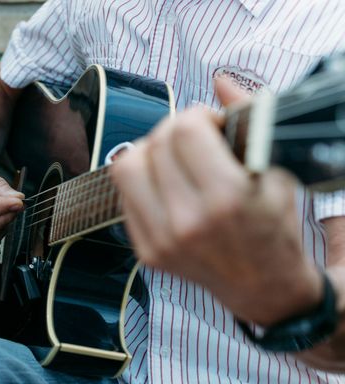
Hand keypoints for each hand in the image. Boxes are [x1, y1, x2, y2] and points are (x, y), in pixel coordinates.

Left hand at [110, 79, 321, 325]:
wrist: (263, 288)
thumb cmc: (273, 228)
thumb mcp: (275, 172)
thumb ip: (249, 120)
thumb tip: (221, 80)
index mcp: (226, 199)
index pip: (185, 131)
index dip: (197, 116)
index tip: (211, 125)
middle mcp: (187, 222)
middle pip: (154, 143)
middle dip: (174, 130)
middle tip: (192, 139)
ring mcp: (161, 240)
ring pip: (125, 168)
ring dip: (148, 152)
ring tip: (171, 158)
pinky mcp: (146, 252)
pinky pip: (124, 198)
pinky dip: (141, 182)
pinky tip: (163, 184)